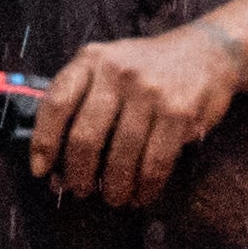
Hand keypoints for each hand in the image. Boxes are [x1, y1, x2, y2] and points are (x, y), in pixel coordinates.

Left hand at [36, 16, 246, 210]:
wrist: (206, 51)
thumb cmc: (146, 69)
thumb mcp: (108, 68)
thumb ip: (81, 104)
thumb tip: (56, 165)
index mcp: (91, 60)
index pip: (56, 104)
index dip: (43, 142)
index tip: (41, 170)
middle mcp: (117, 72)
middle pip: (86, 137)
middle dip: (79, 174)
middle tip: (80, 191)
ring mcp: (149, 92)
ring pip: (121, 156)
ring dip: (114, 187)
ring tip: (114, 196)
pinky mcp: (178, 113)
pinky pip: (155, 162)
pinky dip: (146, 186)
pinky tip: (141, 194)